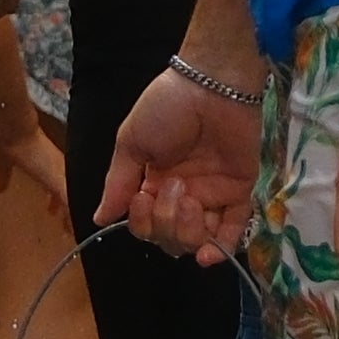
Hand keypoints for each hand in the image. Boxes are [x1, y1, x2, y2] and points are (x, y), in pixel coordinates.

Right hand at [101, 60, 258, 263]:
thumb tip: (99, 219)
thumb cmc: (166, 108)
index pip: (145, 226)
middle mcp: (182, 195)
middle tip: (171, 187)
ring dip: (188, 230)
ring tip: (189, 198)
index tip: (142, 197)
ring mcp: (212, 194)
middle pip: (170, 238)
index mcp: (153, 184)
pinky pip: (234, 230)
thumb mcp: (131, 143)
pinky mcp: (239, 191)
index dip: (142, 222)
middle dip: (165, 222)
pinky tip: (208, 253)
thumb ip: (118, 184)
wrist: (209, 85)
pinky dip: (222, 247)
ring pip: (198, 239)